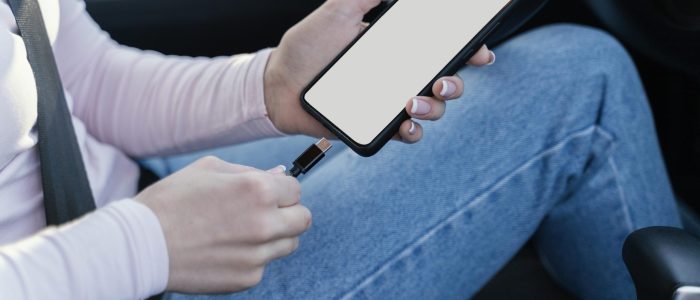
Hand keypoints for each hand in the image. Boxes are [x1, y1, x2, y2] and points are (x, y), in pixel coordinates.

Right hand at [136, 157, 310, 292]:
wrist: (140, 245)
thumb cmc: (171, 201)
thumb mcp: (209, 169)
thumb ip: (249, 172)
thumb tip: (279, 176)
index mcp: (257, 190)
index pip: (296, 189)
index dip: (281, 190)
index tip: (268, 193)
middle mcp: (264, 223)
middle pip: (303, 219)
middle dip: (288, 213)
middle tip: (266, 212)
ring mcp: (257, 254)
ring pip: (289, 243)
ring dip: (275, 236)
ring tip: (242, 231)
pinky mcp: (247, 278)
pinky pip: (265, 264)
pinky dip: (253, 257)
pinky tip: (226, 249)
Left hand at [264, 0, 495, 142]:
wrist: (277, 84)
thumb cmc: (306, 45)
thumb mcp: (338, 11)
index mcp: (398, 47)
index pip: (442, 48)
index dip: (469, 50)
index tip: (480, 52)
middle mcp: (399, 74)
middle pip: (446, 81)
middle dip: (456, 83)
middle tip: (442, 81)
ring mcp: (389, 101)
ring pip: (432, 109)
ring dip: (434, 108)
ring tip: (412, 103)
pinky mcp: (376, 125)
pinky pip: (405, 133)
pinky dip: (412, 132)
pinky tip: (405, 124)